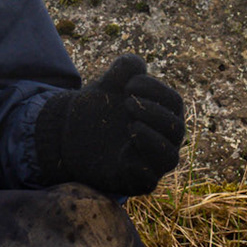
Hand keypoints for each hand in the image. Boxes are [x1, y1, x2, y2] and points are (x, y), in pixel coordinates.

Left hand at [33, 54, 185, 195]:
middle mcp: (163, 139)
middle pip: (177, 129)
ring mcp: (151, 162)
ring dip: (153, 140)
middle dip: (154, 113)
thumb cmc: (98, 109)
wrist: (69, 134)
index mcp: (161, 113)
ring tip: (131, 126)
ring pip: (170, 158)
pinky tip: (124, 154)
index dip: (156, 90)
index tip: (128, 85)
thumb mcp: (107, 84)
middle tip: (127, 104)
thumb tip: (138, 64)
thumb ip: (123, 69)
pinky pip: (150, 181)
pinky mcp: (136, 181)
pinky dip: (140, 168)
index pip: (174, 102)